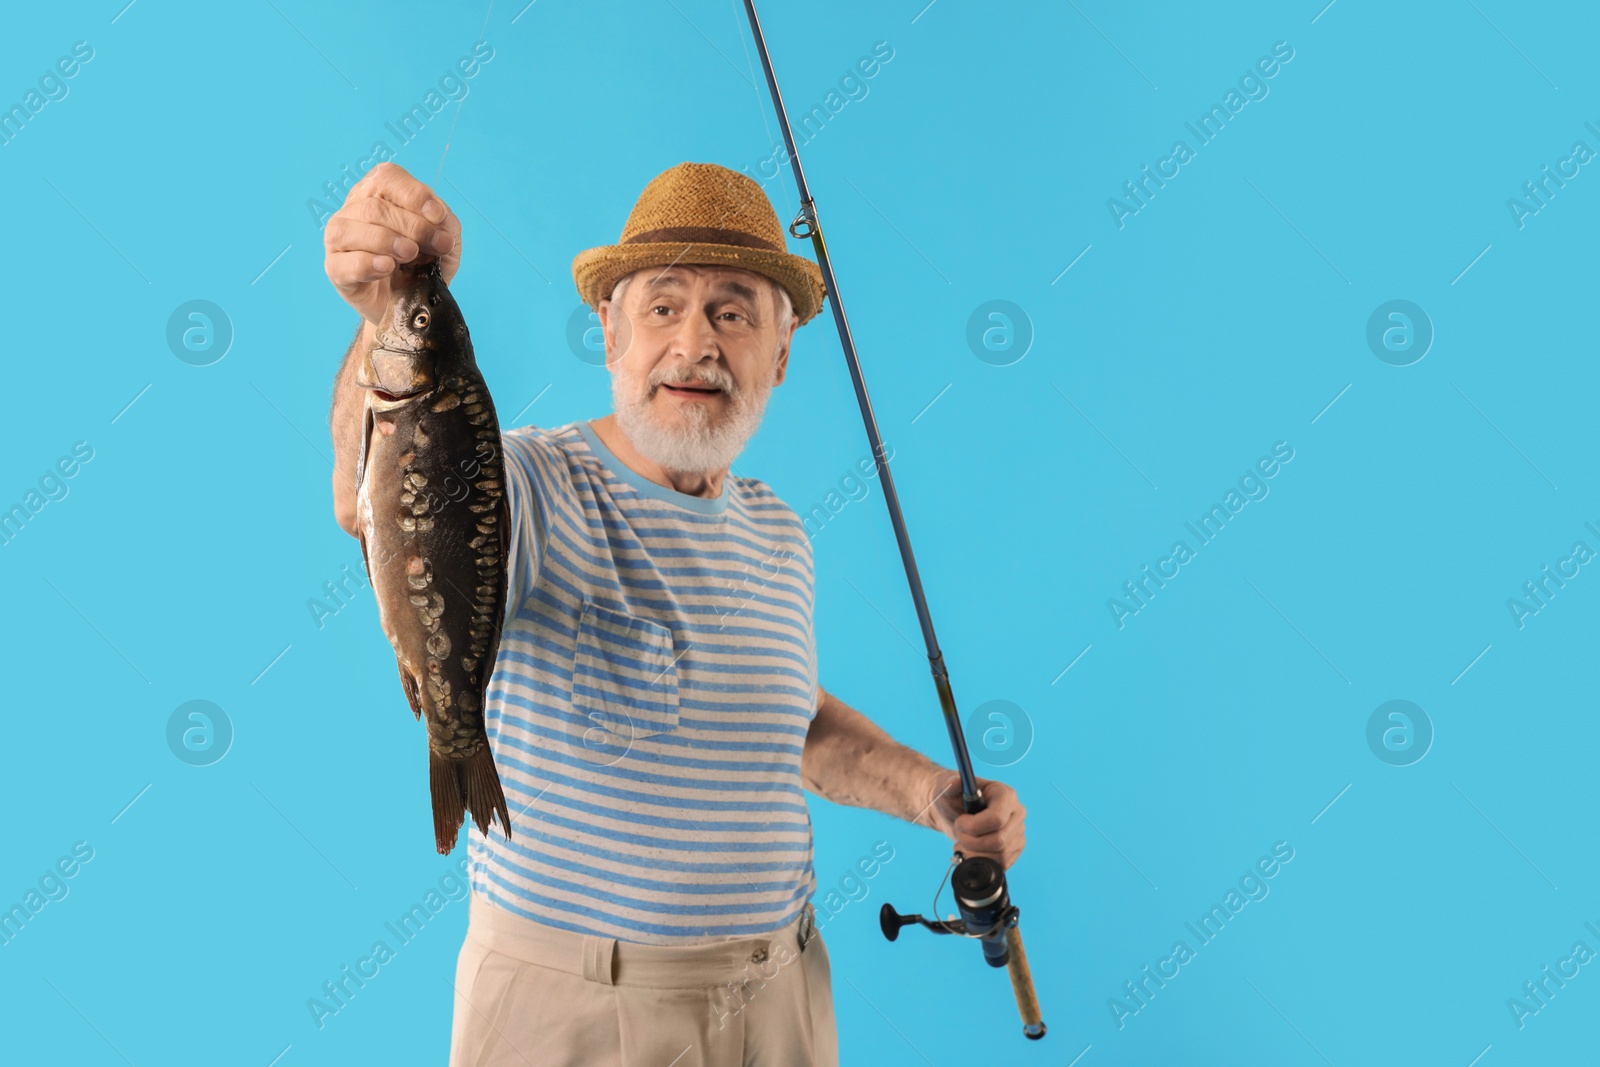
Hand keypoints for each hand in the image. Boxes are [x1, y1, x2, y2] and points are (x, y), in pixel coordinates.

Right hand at [323, 161, 462, 324]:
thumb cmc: (424, 264)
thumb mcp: (445, 239)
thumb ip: (445, 222)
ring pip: (351, 230)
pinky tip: (387, 267)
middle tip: (437, 245)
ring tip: (410, 255)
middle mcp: (354, 210)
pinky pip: (343, 263)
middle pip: (374, 207)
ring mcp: (339, 240)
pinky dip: (367, 264)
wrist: (413, 303)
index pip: (387, 177)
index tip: (437, 216)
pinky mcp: (335, 269)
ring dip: (387, 241)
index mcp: (378, 193)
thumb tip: (437, 216)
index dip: (413, 194)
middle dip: (413, 226)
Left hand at [924, 770, 1025, 868]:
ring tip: (962, 843)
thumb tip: (954, 782)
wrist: (955, 814)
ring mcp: (1017, 832)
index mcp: (1005, 795)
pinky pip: (1001, 864)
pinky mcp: (1014, 849)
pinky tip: (970, 852)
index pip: (997, 818)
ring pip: (1000, 855)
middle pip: (999, 840)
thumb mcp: (948, 788)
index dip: (974, 826)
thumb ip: (950, 784)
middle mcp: (1016, 813)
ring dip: (974, 853)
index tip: (960, 822)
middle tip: (959, 834)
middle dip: (972, 842)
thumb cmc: (954, 799)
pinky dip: (981, 862)